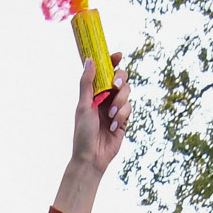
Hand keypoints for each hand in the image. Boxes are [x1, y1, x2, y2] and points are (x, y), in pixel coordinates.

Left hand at [51, 55, 129, 212]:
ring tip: (111, 115)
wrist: (91, 157)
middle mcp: (106, 98)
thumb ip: (87, 83)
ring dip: (120, 102)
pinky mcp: (124, 120)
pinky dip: (122, 116)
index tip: (118, 55)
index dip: (112, 61)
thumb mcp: (83, 105)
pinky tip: (113, 126)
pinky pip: (129, 109)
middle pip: (121, 78)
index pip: (105, 72)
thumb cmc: (83, 133)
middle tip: (115, 85)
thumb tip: (90, 60)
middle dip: (120, 79)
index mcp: (94, 93)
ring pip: (127, 93)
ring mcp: (116, 108)